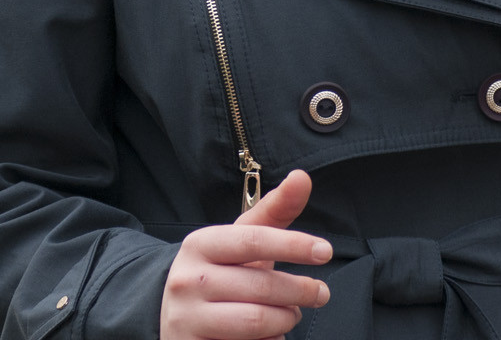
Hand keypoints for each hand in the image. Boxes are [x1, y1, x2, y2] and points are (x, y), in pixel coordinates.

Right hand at [160, 170, 332, 339]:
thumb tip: (302, 177)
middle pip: (262, 286)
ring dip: (286, 318)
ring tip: (292, 312)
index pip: (253, 240)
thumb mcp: (242, 239)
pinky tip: (270, 333)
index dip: (293, 245)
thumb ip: (274, 211)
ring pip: (258, 321)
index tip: (325, 251)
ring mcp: (186, 318)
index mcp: (200, 244)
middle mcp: (187, 279)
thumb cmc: (220, 270)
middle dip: (301, 290)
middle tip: (320, 293)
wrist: (175, 314)